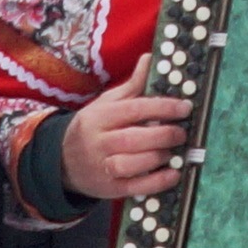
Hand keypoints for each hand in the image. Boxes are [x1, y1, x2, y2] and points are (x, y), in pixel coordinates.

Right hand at [61, 85, 198, 203]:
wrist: (62, 161)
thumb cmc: (93, 128)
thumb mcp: (106, 103)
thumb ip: (132, 86)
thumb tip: (150, 58)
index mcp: (99, 117)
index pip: (133, 109)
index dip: (162, 107)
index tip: (185, 107)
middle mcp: (98, 142)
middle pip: (133, 138)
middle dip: (163, 135)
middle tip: (182, 133)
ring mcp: (102, 167)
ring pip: (132, 164)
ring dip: (158, 157)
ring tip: (173, 152)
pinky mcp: (109, 188)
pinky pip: (135, 187)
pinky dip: (157, 182)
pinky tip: (173, 174)